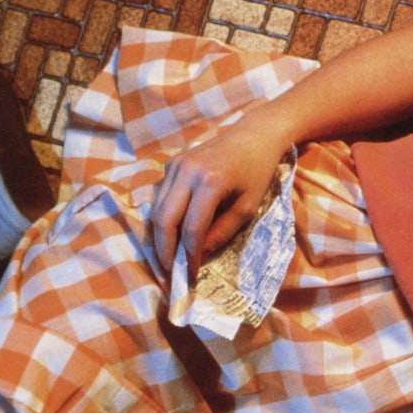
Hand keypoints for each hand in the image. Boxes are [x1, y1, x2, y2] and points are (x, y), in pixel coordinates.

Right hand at [151, 118, 288, 273]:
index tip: (190, 276)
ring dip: (159, 237)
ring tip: (168, 259)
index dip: (188, 256)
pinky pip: (159, 197)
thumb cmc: (257, 172)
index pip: (191, 229)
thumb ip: (222, 233)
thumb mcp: (247, 207)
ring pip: (155, 210)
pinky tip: (171, 235)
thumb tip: (198, 256)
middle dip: (164, 251)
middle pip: (163, 220)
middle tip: (170, 274)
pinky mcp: (170, 164)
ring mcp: (174, 166)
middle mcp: (186, 172)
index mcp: (210, 182)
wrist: (253, 136)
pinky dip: (162, 219)